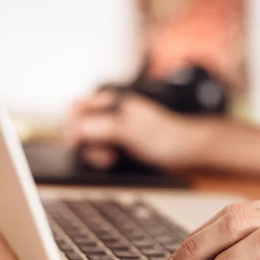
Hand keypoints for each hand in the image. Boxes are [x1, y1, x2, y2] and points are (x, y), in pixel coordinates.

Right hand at [63, 90, 212, 169]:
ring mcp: (114, 125)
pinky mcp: (119, 138)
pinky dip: (101, 155)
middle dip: (85, 141)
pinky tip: (113, 159)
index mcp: (112, 99)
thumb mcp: (129, 131)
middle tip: (102, 154)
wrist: (187, 148)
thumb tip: (77, 130)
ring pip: (89, 137)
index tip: (76, 145)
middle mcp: (111, 109)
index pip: (77, 108)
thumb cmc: (165, 135)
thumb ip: (101, 127)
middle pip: (80, 124)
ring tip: (110, 158)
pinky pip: (100, 146)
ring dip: (94, 151)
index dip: (72, 127)